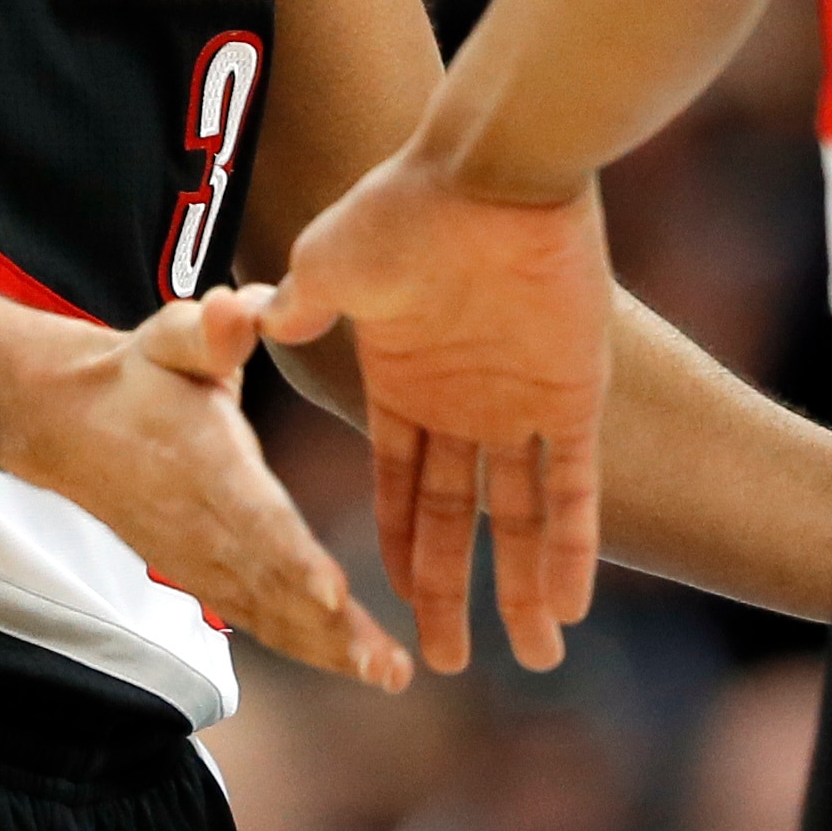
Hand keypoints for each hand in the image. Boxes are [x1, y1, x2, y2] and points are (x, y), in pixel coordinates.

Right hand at [11, 285, 410, 692]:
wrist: (70, 424)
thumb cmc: (138, 375)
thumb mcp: (170, 334)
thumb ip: (209, 326)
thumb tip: (240, 309)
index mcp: (205, 463)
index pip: (252, 518)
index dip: (291, 559)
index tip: (333, 594)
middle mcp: (204, 525)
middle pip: (272, 586)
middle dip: (330, 631)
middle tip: (387, 667)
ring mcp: (199, 561)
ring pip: (269, 615)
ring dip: (328, 650)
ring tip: (388, 674)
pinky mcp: (200, 577)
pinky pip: (258, 619)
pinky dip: (303, 645)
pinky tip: (353, 662)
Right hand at [265, 152, 611, 675]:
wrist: (492, 164)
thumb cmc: (403, 206)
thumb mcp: (332, 262)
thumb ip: (302, 304)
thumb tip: (256, 321)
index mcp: (404, 384)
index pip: (399, 486)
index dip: (392, 548)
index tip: (376, 611)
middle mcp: (465, 404)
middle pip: (455, 519)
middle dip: (447, 593)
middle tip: (433, 665)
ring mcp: (522, 403)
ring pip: (522, 518)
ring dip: (524, 587)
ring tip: (533, 658)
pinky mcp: (573, 394)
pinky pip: (575, 488)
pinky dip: (574, 547)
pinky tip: (571, 604)